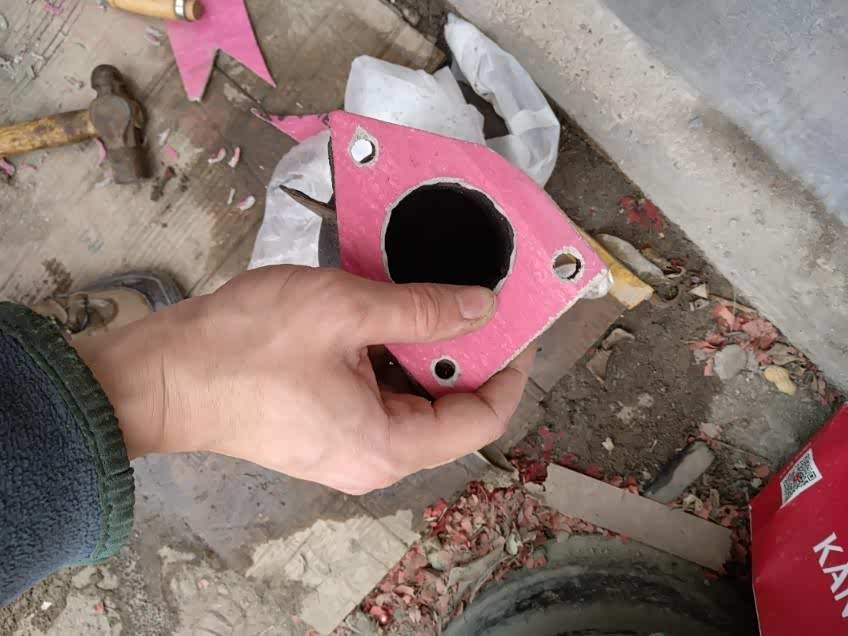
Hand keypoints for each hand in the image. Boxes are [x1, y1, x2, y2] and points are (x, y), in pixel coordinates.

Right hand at [73, 266, 534, 493]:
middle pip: (450, 411)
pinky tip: (385, 320)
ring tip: (428, 302)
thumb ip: (423, 310)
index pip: (481, 418)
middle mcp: (376, 460)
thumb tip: (482, 309)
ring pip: (413, 401)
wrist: (162, 375)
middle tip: (472, 299)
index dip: (510, 371)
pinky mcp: (325, 430)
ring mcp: (348, 449)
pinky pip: (380, 398)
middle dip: (467, 355)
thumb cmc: (244, 346)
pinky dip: (392, 360)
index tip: (520, 327)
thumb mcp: (346, 312)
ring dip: (425, 353)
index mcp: (390, 446)